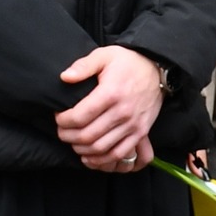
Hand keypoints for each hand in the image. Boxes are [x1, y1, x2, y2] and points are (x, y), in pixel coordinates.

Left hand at [57, 46, 164, 168]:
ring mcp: (133, 125)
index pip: (79, 116)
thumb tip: (64, 78)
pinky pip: (119, 153)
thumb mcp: (104, 55)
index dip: (63, 121)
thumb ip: (83, 66)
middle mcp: (122, 112)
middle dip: (68, 136)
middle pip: (87, 135)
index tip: (58, 117)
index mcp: (111, 93)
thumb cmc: (128, 62)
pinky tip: (89, 157)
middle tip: (61, 131)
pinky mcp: (141, 133)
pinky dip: (102, 160)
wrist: (157, 69)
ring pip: (101, 148)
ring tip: (73, 142)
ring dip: (82, 149)